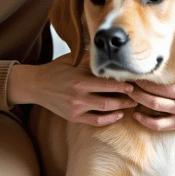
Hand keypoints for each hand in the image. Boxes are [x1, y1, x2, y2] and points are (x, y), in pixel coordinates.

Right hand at [7, 58, 135, 125]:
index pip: (107, 83)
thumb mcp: (73, 60)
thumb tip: (110, 54)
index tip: (134, 84)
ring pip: (103, 111)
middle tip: (138, 96)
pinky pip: (95, 121)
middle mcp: (78, 95)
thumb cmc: (56, 69)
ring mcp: (75, 108)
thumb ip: (90, 59)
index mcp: (79, 79)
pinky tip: (118, 115)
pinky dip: (108, 119)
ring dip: (120, 108)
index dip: (123, 85)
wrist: (36, 85)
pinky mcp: (73, 117)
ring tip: (131, 104)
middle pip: (108, 100)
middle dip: (126, 99)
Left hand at [130, 61, 174, 130]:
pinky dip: (148, 123)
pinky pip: (162, 127)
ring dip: (140, 109)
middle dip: (138, 94)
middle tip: (127, 86)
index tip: (137, 76)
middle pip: (154, 103)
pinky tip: (138, 116)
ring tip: (129, 99)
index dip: (147, 84)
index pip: (162, 89)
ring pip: (156, 118)